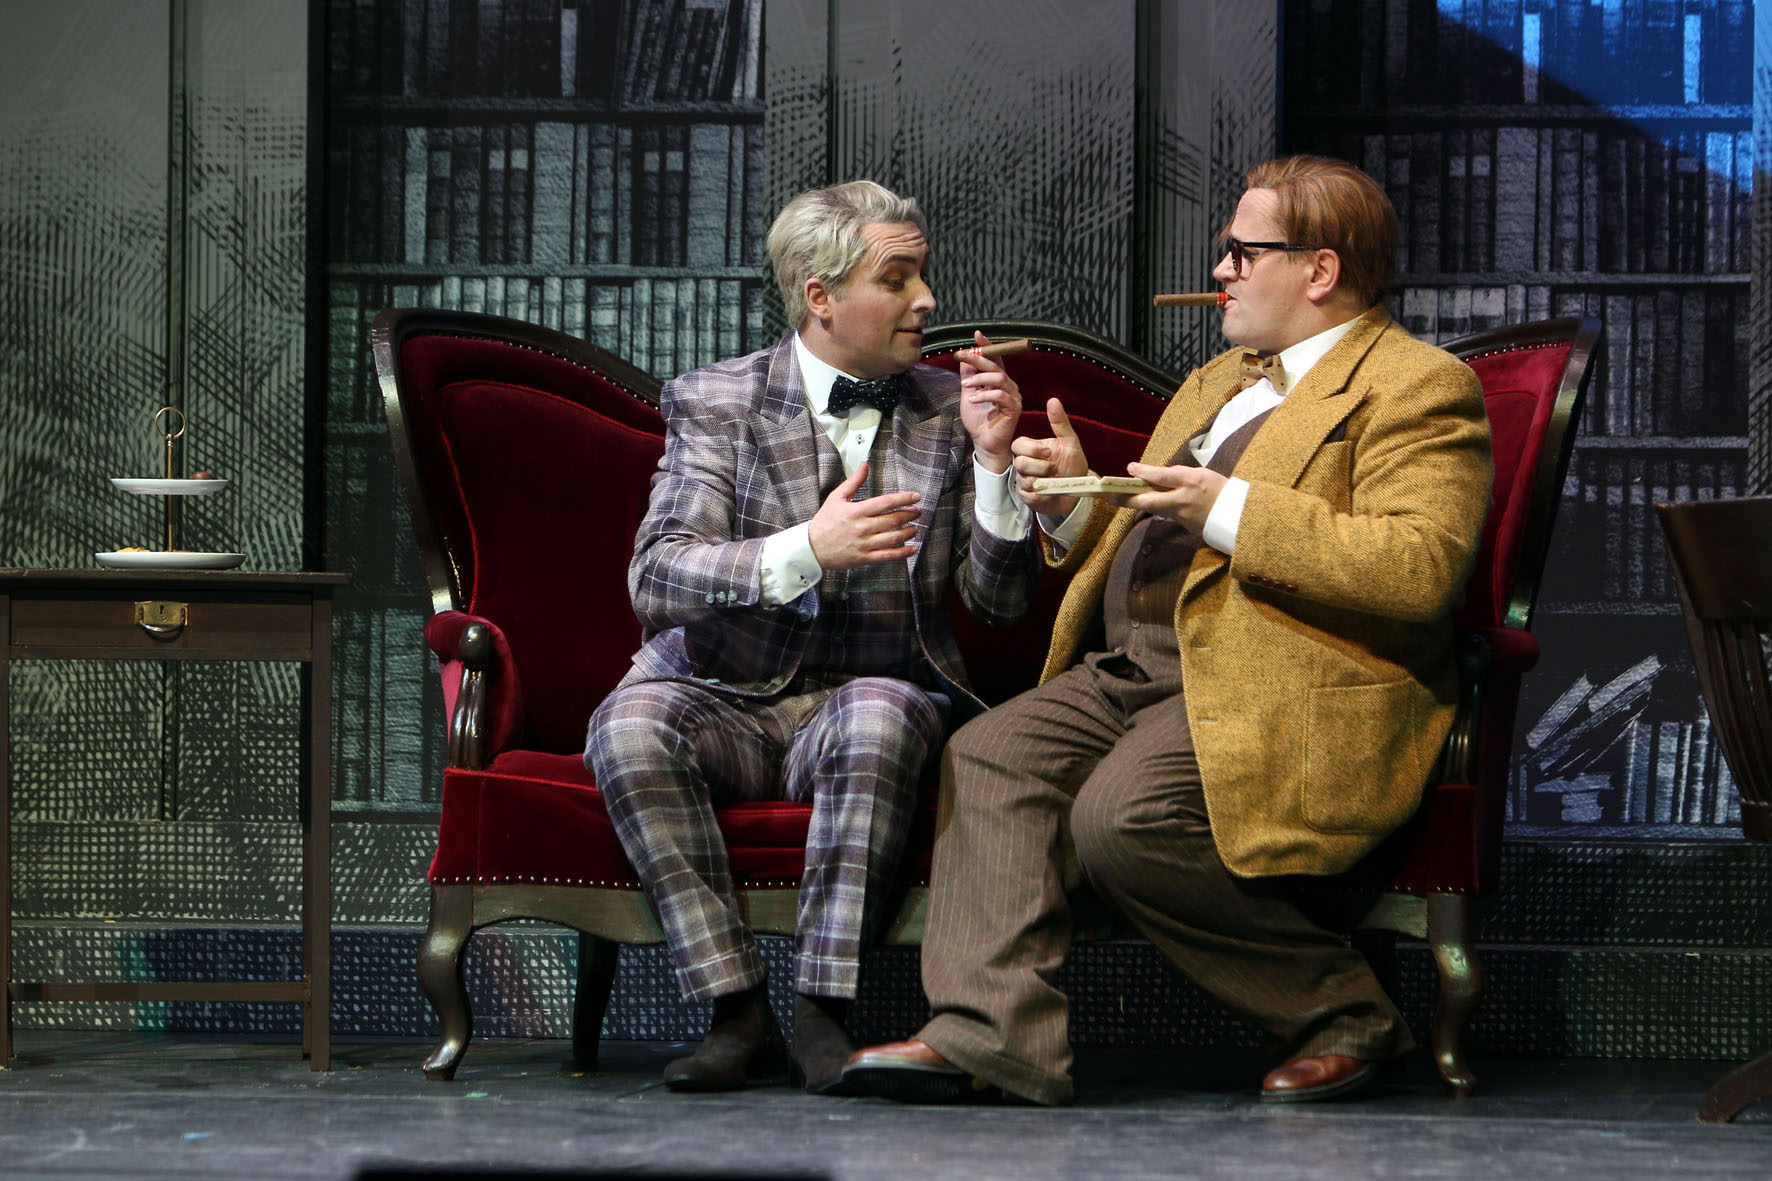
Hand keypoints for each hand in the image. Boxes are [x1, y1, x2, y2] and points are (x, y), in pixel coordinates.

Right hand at [808, 461, 921, 569]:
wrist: (811, 547)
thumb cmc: (824, 522)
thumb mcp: (836, 497)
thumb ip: (853, 481)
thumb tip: (864, 465)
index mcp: (856, 511)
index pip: (885, 502)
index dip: (904, 498)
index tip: (915, 497)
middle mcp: (862, 527)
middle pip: (893, 520)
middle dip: (910, 515)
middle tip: (917, 512)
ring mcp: (863, 544)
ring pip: (893, 538)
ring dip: (908, 532)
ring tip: (915, 529)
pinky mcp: (864, 558)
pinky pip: (888, 556)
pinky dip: (903, 553)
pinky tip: (912, 548)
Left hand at [957, 330, 1021, 472]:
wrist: (984, 444)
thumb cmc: (978, 421)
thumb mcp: (968, 395)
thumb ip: (968, 377)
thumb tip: (964, 358)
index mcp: (999, 381)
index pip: (996, 359)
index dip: (987, 346)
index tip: (977, 334)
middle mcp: (1009, 386)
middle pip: (996, 365)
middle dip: (978, 358)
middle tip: (962, 355)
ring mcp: (1013, 397)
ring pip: (999, 378)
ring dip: (979, 378)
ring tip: (965, 386)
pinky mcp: (1014, 408)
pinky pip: (1000, 395)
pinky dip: (984, 394)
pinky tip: (972, 399)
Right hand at [1011, 398, 1089, 516]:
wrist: (1078, 491)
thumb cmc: (1072, 464)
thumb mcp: (1070, 442)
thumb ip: (1060, 423)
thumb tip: (1053, 400)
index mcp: (1031, 449)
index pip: (1019, 444)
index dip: (1033, 448)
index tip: (1049, 452)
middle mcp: (1024, 465)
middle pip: (1020, 462)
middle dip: (1040, 465)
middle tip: (1054, 467)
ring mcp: (1024, 481)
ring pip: (1024, 479)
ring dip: (1044, 479)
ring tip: (1055, 479)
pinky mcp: (1028, 497)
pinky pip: (1029, 494)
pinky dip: (1043, 493)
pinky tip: (1051, 491)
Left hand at [1113, 462, 1227, 538]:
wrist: (1237, 514)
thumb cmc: (1220, 489)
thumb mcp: (1201, 474)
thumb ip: (1179, 475)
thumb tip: (1158, 475)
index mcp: (1191, 482)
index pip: (1162, 476)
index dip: (1144, 472)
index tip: (1130, 467)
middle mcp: (1183, 499)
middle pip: (1149, 501)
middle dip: (1127, 498)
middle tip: (1109, 495)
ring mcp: (1182, 515)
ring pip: (1153, 509)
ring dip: (1135, 503)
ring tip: (1118, 498)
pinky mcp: (1183, 525)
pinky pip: (1165, 513)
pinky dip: (1154, 507)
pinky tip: (1142, 503)